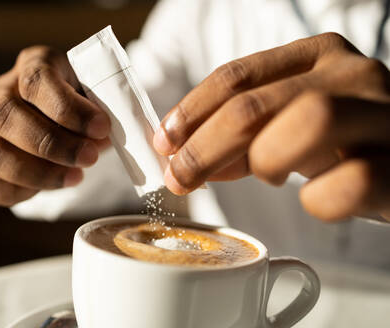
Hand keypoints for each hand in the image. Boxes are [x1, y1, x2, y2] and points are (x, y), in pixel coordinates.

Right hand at [0, 46, 110, 206]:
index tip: (102, 128)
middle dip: (52, 144)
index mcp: (33, 64)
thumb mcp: (101, 96)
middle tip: (89, 158)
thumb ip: (105, 110)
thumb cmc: (88, 105)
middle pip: (5, 115)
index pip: (36, 81)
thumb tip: (102, 138)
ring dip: (36, 172)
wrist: (73, 120)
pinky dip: (14, 192)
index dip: (68, 109)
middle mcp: (2, 92)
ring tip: (76, 177)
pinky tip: (50, 187)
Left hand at [153, 33, 389, 221]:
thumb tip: (183, 159)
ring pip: (307, 123)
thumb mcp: (291, 129)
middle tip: (180, 177)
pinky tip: (316, 197)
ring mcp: (383, 116)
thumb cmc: (346, 143)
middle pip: (255, 104)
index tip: (165, 141)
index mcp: (318, 56)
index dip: (191, 110)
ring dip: (266, 160)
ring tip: (268, 175)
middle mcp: (352, 76)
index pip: (236, 76)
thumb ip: (243, 140)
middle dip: (206, 146)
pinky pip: (348, 182)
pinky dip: (318, 199)